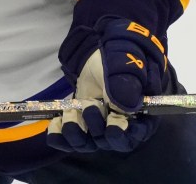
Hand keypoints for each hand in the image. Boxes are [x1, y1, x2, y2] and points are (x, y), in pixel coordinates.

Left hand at [48, 19, 166, 152]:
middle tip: (89, 106)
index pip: (135, 134)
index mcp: (140, 112)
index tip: (112, 126)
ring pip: (87, 143)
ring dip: (75, 132)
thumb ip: (126, 84)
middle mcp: (121, 124)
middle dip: (96, 127)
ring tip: (70, 111)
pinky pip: (69, 139)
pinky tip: (54, 124)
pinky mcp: (81, 123)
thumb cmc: (121, 56)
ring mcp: (99, 126)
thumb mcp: (125, 65)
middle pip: (108, 141)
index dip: (124, 135)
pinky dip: (59, 136)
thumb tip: (124, 107)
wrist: (100, 52)